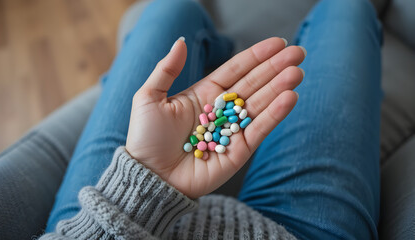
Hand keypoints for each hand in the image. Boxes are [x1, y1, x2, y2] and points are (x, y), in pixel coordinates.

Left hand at [126, 37, 305, 198]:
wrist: (149, 175)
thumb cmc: (146, 137)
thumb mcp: (149, 97)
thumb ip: (167, 69)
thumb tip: (182, 41)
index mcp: (204, 94)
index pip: (236, 70)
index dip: (256, 56)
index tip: (278, 43)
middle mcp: (222, 110)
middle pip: (253, 84)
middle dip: (275, 68)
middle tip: (298, 54)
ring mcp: (232, 130)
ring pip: (260, 104)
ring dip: (279, 88)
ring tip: (297, 73)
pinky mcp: (239, 151)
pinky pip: (259, 129)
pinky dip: (274, 114)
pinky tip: (289, 97)